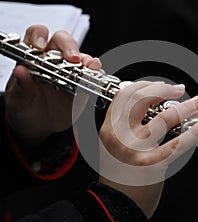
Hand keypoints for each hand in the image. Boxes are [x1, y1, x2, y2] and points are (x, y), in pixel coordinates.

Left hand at [4, 24, 101, 147]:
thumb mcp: (18, 100)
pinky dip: (97, 76)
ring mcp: (70, 71)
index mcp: (33, 58)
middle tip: (73, 59)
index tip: (41, 46)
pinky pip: (93, 75)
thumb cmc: (26, 109)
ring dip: (88, 60)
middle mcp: (53, 60)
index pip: (36, 36)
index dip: (39, 35)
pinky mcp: (83, 83)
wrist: (41, 126)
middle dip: (70, 46)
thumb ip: (20, 86)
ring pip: (82, 57)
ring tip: (91, 68)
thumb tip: (20, 71)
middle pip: (63, 41)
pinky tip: (97, 79)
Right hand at [99, 81, 197, 217]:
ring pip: (164, 118)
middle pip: (143, 99)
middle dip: (165, 90)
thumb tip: (153, 103)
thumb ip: (127, 124)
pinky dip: (194, 132)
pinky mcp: (152, 165)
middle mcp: (120, 136)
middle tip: (180, 90)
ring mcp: (135, 150)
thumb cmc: (120, 173)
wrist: (117, 204)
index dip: (146, 85)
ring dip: (186, 107)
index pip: (125, 95)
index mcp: (110, 128)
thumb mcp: (116, 143)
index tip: (162, 86)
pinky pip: (177, 144)